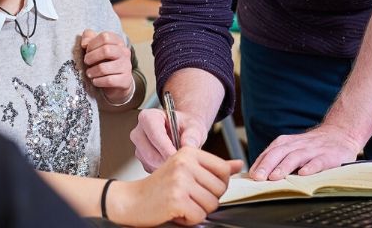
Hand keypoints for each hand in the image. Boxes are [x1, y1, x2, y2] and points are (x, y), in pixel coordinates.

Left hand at [80, 29, 132, 103]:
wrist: (118, 82)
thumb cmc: (104, 61)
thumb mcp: (97, 47)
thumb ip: (89, 38)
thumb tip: (84, 43)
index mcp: (118, 42)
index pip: (105, 37)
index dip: (92, 44)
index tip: (87, 50)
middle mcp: (124, 52)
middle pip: (106, 50)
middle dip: (91, 57)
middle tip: (86, 62)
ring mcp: (126, 66)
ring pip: (104, 68)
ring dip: (92, 71)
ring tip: (89, 73)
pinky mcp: (125, 80)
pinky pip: (108, 80)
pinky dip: (98, 81)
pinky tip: (95, 81)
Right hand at [110, 148, 243, 225]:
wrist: (132, 200)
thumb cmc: (159, 186)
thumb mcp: (187, 169)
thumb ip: (214, 166)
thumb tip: (238, 164)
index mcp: (189, 151)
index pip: (223, 170)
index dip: (218, 185)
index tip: (202, 187)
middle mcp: (185, 162)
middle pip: (220, 190)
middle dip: (207, 200)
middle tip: (188, 197)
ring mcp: (180, 180)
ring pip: (211, 205)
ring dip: (198, 210)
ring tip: (181, 203)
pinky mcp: (176, 199)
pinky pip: (199, 216)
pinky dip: (189, 219)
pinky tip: (176, 211)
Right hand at [130, 107, 209, 171]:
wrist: (183, 130)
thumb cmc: (185, 125)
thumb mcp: (193, 126)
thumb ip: (192, 135)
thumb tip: (188, 145)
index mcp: (148, 117)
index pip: (155, 135)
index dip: (168, 148)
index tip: (180, 156)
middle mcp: (139, 132)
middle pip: (150, 154)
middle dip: (167, 160)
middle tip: (182, 162)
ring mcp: (138, 147)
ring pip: (150, 163)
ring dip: (165, 166)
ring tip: (179, 160)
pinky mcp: (141, 159)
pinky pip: (150, 169)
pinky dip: (162, 169)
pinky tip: (172, 162)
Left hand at [248, 123, 360, 180]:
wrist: (340, 133)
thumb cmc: (312, 146)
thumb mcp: (293, 147)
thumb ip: (278, 158)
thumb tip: (258, 174)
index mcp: (287, 143)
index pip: (270, 152)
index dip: (260, 163)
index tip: (250, 175)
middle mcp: (298, 145)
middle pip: (279, 153)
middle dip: (267, 165)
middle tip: (258, 178)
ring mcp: (313, 150)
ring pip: (296, 157)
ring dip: (284, 166)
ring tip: (275, 177)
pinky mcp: (328, 156)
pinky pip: (318, 161)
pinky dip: (311, 167)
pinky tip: (304, 174)